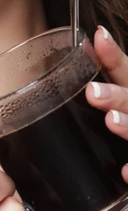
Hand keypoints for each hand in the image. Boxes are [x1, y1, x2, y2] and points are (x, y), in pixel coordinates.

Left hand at [86, 26, 127, 181]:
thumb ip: (108, 80)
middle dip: (117, 96)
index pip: (126, 71)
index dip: (113, 55)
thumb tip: (87, 46)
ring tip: (111, 121)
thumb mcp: (118, 97)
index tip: (99, 37)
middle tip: (92, 92)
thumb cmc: (124, 116)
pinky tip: (125, 172)